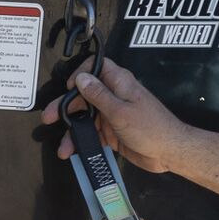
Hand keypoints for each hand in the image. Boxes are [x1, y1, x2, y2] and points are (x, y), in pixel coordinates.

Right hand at [41, 58, 187, 173]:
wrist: (169, 152)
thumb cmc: (151, 128)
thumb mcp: (120, 111)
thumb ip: (98, 95)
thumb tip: (81, 78)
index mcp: (119, 83)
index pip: (96, 66)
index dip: (80, 73)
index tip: (68, 87)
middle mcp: (114, 96)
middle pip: (83, 95)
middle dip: (65, 107)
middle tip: (49, 117)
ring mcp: (113, 115)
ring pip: (85, 118)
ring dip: (73, 131)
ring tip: (63, 147)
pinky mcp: (113, 133)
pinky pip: (92, 135)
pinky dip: (82, 142)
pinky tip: (73, 152)